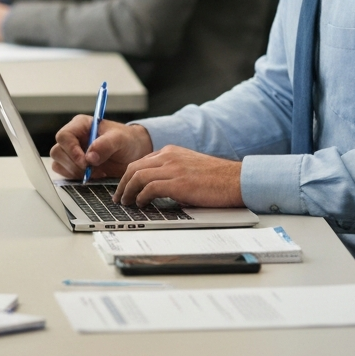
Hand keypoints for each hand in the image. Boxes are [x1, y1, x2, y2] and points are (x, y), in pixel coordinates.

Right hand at [49, 116, 152, 179]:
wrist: (132, 154)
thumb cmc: (126, 141)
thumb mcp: (120, 139)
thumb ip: (106, 145)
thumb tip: (90, 157)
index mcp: (81, 125)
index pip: (64, 136)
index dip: (71, 150)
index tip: (85, 162)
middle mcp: (73, 137)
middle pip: (58, 151)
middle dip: (73, 164)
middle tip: (92, 170)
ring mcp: (71, 152)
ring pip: (58, 164)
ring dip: (75, 172)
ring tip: (95, 172)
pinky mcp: (73, 165)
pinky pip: (64, 174)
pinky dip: (76, 178)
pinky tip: (93, 176)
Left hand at [114, 146, 243, 207]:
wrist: (236, 180)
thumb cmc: (216, 178)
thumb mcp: (189, 168)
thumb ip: (172, 172)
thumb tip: (155, 189)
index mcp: (172, 152)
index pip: (141, 161)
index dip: (129, 176)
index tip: (124, 187)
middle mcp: (169, 156)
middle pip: (134, 167)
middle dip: (122, 183)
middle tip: (118, 197)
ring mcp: (173, 168)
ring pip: (138, 176)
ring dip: (128, 191)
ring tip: (125, 203)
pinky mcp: (178, 183)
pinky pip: (150, 188)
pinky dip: (141, 196)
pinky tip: (141, 204)